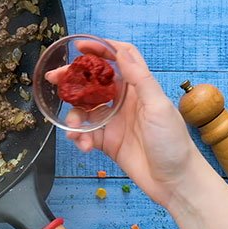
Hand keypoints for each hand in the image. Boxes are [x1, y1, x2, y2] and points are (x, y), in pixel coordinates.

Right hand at [46, 40, 200, 206]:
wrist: (174, 182)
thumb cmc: (173, 142)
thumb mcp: (159, 107)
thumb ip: (140, 79)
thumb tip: (122, 52)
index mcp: (138, 88)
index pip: (118, 59)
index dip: (100, 49)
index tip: (80, 46)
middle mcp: (123, 101)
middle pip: (92, 82)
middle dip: (72, 79)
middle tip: (53, 77)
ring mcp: (112, 120)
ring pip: (83, 110)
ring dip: (74, 117)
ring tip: (74, 128)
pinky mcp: (105, 140)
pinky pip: (84, 133)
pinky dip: (79, 137)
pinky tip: (83, 144)